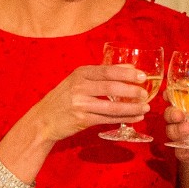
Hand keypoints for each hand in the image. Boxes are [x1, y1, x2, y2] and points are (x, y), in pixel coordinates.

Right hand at [23, 64, 150, 142]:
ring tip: (146, 107)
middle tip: (146, 93)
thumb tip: (130, 67)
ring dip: (132, 107)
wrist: (42, 120)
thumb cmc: (64, 98)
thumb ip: (101, 74)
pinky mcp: (82, 120)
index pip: (108, 71)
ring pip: (112, 106)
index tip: (143, 76)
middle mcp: (79, 87)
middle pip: (111, 88)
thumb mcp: (78, 81)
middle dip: (132, 90)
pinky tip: (136, 117)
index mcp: (80, 73)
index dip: (128, 73)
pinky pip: (108, 119)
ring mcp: (80, 104)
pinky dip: (124, 118)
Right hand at [166, 89, 188, 173]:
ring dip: (175, 130)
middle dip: (170, 113)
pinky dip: (181, 150)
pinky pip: (181, 152)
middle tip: (178, 114)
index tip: (168, 93)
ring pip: (172, 132)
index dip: (172, 94)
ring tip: (188, 128)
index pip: (182, 97)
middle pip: (172, 115)